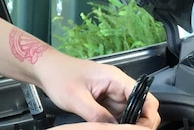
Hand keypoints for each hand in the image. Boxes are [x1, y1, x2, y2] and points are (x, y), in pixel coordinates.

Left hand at [33, 52, 158, 127]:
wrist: (45, 69)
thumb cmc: (59, 76)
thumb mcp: (77, 99)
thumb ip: (98, 116)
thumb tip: (115, 129)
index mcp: (116, 79)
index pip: (145, 97)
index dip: (148, 116)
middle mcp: (117, 85)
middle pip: (140, 107)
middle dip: (138, 123)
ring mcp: (110, 93)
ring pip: (129, 113)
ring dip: (126, 124)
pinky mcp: (102, 100)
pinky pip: (116, 115)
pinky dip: (116, 123)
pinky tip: (110, 129)